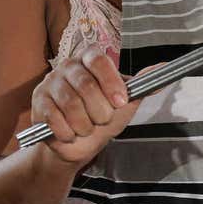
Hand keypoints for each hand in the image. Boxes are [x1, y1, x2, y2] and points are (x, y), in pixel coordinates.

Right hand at [31, 44, 140, 164]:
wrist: (81, 145)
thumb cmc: (103, 118)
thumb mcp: (126, 103)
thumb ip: (142, 85)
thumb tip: (164, 67)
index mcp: (90, 60)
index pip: (97, 58)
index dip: (110, 81)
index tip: (120, 102)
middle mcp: (68, 67)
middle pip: (85, 84)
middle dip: (100, 111)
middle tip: (102, 120)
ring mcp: (50, 83)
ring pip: (70, 104)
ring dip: (85, 125)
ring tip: (87, 128)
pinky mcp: (38, 102)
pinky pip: (54, 118)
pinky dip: (68, 132)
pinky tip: (71, 133)